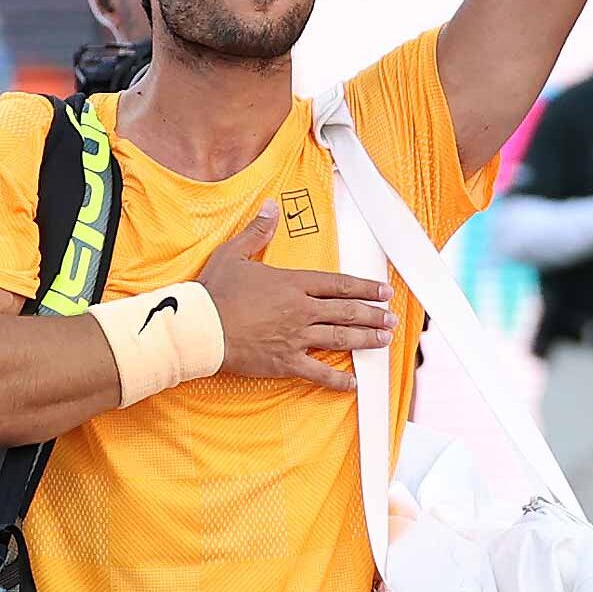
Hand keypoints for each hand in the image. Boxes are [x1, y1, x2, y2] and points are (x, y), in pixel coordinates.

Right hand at [199, 201, 395, 390]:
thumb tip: (271, 207)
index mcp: (292, 284)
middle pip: (346, 311)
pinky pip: (318, 372)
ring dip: (365, 339)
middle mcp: (301, 310)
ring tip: (383, 340)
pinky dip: (337, 380)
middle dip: (373, 314)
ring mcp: (295, 337)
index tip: (383, 291)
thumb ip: (258, 232)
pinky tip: (353, 384)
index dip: (364, 287)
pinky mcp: (285, 361)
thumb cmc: (215, 292)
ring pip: (340, 338)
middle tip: (391, 318)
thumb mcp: (234, 254)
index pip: (338, 284)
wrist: (201, 327)